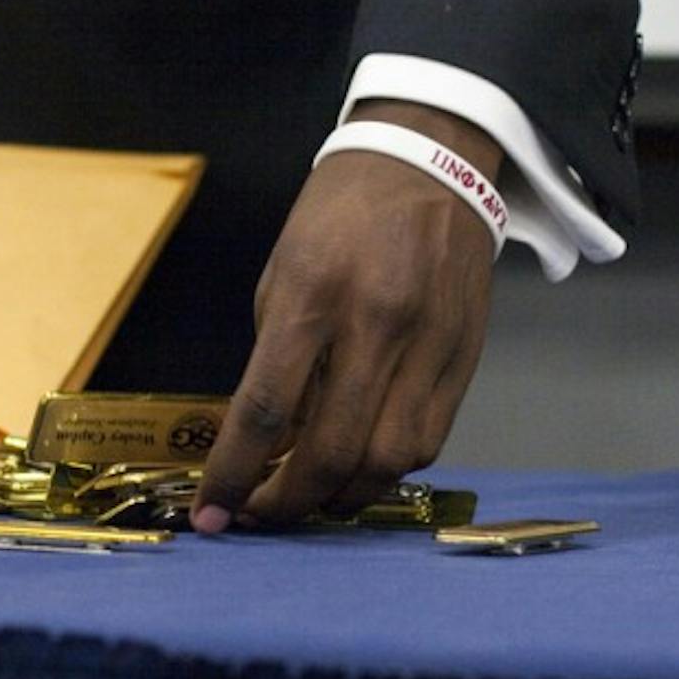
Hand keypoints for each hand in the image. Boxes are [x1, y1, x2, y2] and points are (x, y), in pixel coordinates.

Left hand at [192, 100, 500, 531]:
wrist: (427, 163)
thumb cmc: (336, 217)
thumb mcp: (282, 273)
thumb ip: (276, 359)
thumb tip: (263, 441)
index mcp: (312, 294)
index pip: (265, 409)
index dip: (233, 474)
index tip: (210, 515)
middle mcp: (375, 323)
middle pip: (332, 451)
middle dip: (287, 503)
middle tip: (258, 515)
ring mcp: (429, 343)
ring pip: (388, 461)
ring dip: (341, 498)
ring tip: (308, 500)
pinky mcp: (467, 357)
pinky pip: (428, 441)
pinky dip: (387, 471)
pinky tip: (359, 471)